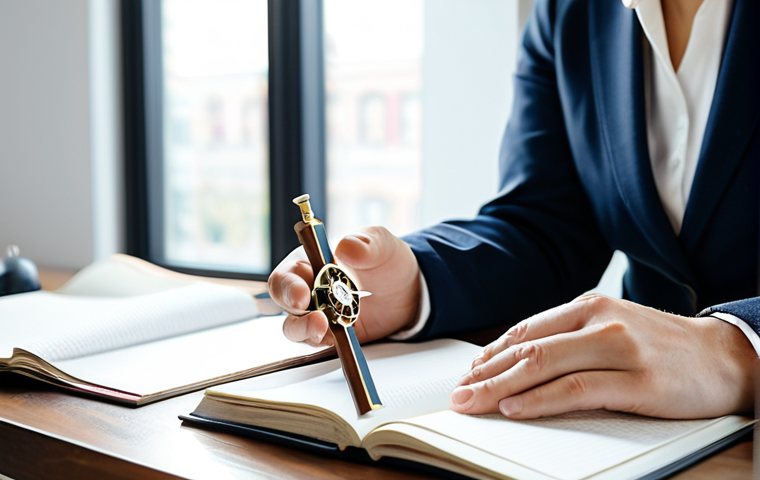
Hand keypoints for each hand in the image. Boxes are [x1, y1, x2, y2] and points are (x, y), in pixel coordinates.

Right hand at [268, 226, 421, 346]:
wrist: (407, 289)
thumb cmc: (386, 260)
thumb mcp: (381, 244)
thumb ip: (365, 242)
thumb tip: (346, 246)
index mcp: (310, 262)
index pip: (286, 274)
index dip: (288, 286)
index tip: (301, 295)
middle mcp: (309, 289)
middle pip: (285, 302)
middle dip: (294, 311)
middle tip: (314, 316)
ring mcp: (319, 313)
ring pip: (297, 327)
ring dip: (306, 330)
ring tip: (325, 328)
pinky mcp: (332, 334)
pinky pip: (322, 342)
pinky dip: (329, 343)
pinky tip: (342, 340)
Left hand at [450, 294, 755, 418]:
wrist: (725, 355)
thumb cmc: (660, 346)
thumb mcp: (610, 329)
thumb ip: (568, 339)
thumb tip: (517, 361)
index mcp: (588, 306)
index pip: (525, 330)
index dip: (491, 355)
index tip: (468, 375)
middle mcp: (600, 321)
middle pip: (527, 349)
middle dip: (486, 375)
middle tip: (459, 395)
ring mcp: (620, 348)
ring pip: (545, 366)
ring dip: (501, 388)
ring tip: (474, 404)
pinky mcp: (640, 380)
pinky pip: (578, 390)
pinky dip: (541, 400)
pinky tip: (515, 409)